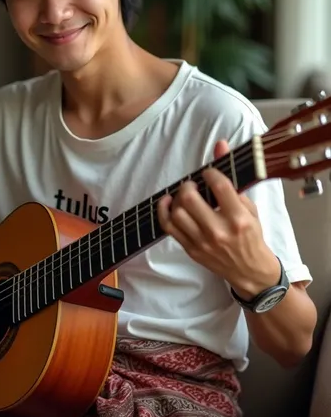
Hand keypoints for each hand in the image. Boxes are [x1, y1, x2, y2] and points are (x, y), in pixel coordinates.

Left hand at [157, 139, 280, 297]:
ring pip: (177, 213)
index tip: (209, 173)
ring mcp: (202, 242)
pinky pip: (169, 227)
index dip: (210, 173)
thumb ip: (232, 177)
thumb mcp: (249, 207)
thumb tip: (220, 145)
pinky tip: (168, 203)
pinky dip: (164, 211)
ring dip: (176, 199)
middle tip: (193, 185)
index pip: (219, 186)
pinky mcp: (191, 250)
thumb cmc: (251, 236)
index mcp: (238, 219)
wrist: (250, 271)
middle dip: (188, 186)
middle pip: (190, 199)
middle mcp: (219, 231)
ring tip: (184, 195)